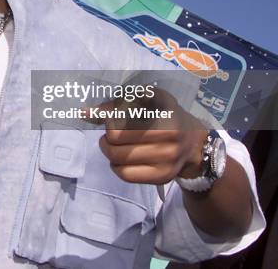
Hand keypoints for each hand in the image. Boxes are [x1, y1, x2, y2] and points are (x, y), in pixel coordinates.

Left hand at [90, 88, 207, 184]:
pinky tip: (120, 158)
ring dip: (109, 150)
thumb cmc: (166, 114)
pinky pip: (126, 175)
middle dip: (107, 136)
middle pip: (114, 142)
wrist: (194, 143)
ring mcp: (166, 162)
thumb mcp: (147, 98)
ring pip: (117, 160)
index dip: (110, 119)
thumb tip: (84, 112)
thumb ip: (116, 103)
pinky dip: (116, 166)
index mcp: (163, 117)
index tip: (114, 117)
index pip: (118, 123)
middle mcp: (168, 141)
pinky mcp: (161, 178)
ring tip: (114, 144)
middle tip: (112, 133)